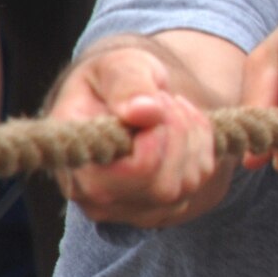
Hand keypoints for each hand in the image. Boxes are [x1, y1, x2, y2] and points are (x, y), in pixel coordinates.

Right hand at [49, 43, 220, 226]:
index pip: (136, 172)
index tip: (154, 103)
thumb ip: (127, 83)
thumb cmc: (112, 81)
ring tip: (169, 111)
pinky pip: (198, 184)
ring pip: (187, 186)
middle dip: (178, 134)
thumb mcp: (115, 66)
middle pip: (164, 187)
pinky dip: (201, 150)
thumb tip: (145, 112)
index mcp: (76, 163)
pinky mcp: (159, 209)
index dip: (157, 135)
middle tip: (165, 101)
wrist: (119, 99)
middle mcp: (97, 199)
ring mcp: (129, 210)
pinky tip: (179, 128)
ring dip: (192, 139)